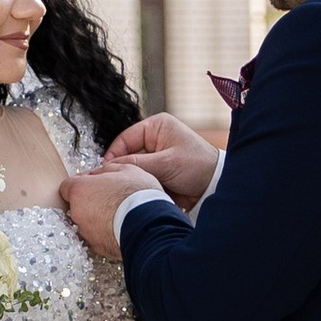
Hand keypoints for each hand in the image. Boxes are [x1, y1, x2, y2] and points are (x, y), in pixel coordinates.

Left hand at [64, 163, 155, 257]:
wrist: (149, 225)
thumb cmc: (137, 195)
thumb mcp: (125, 169)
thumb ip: (105, 169)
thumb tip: (99, 172)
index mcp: (80, 190)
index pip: (67, 186)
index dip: (80, 184)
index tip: (91, 184)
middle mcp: (77, 213)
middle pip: (76, 205)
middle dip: (89, 202)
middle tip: (109, 198)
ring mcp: (86, 232)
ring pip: (87, 223)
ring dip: (98, 218)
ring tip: (118, 213)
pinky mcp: (97, 247)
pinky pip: (97, 237)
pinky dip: (105, 232)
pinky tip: (120, 226)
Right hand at [105, 115, 221, 207]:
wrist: (216, 187)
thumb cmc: (200, 166)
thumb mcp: (166, 162)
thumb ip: (137, 164)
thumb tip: (110, 167)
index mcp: (157, 127)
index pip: (125, 138)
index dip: (114, 155)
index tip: (105, 170)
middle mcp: (155, 140)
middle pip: (127, 156)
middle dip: (124, 170)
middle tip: (115, 182)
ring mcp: (156, 158)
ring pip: (133, 170)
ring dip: (133, 179)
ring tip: (132, 188)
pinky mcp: (158, 173)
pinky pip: (141, 179)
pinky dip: (140, 186)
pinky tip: (139, 193)